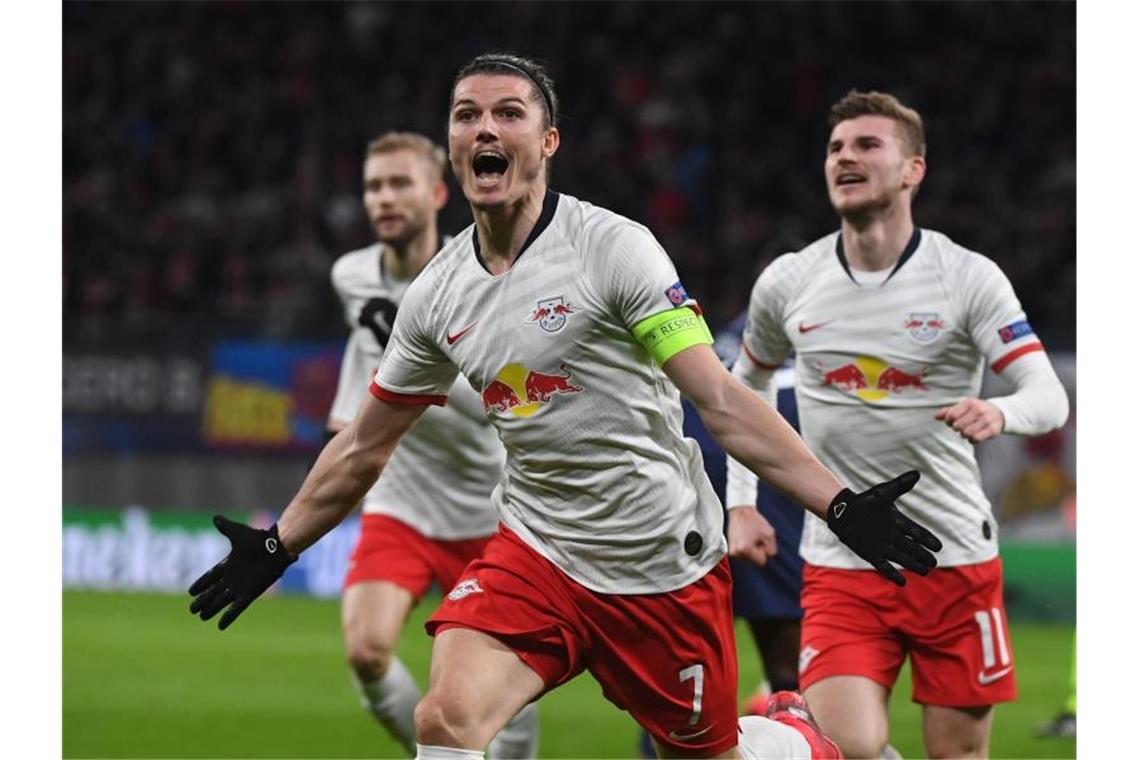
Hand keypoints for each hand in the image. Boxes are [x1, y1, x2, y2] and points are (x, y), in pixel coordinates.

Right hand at [188, 515, 295, 629]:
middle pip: (214, 591)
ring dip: (212, 609)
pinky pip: (237, 608)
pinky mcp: (250, 593)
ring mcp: (241, 586)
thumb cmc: (260, 539)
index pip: (211, 576)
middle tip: (191, 609)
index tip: (190, 591)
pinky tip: (220, 626)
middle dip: (203, 600)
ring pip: (222, 601)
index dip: (201, 584)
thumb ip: (226, 527)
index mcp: (230, 564)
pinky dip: (228, 617)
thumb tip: (215, 517)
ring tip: (201, 617)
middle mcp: (234, 577)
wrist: (277, 547)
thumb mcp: (238, 533)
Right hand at [728, 506, 777, 566]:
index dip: (764, 551)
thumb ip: (771, 550)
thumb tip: (767, 557)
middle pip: (754, 562)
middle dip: (757, 551)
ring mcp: (731, 552)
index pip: (761, 562)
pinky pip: (743, 554)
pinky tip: (745, 538)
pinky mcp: (730, 550)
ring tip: (749, 536)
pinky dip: (745, 548)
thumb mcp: (770, 535)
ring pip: (748, 558)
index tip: (760, 540)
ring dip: (751, 550)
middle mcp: (736, 553)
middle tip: (754, 537)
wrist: (740, 511)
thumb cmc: (754, 521)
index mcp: (745, 550)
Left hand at [826, 471, 942, 585]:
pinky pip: (884, 566)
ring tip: (925, 571)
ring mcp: (882, 546)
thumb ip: (900, 486)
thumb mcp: (883, 493)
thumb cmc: (863, 501)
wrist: (842, 511)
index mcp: (897, 522)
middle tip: (934, 563)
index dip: (927, 539)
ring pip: (902, 557)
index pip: (916, 532)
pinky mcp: (870, 554)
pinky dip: (893, 574)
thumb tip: (917, 473)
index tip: (939, 546)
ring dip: (913, 564)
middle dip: (923, 555)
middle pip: (911, 547)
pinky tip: (902, 582)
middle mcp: (892, 536)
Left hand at [935, 398, 1003, 442]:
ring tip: (968, 431)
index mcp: (969, 403)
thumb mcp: (964, 407)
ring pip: (966, 433)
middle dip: (957, 429)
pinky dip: (972, 440)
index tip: (952, 422)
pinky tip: (974, 437)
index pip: (952, 415)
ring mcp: (986, 419)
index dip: (949, 421)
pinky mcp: (993, 429)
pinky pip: (975, 439)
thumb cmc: (977, 410)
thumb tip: (935, 416)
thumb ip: (949, 411)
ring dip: (964, 435)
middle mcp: (978, 410)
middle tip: (961, 427)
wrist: (999, 413)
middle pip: (958, 426)